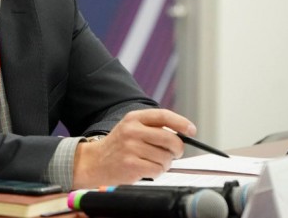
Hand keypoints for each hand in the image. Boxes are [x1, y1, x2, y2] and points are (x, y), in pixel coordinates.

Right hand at [72, 108, 195, 188]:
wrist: (96, 161)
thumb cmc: (119, 145)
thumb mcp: (131, 128)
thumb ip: (153, 127)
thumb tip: (182, 134)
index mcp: (134, 118)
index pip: (163, 116)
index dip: (181, 122)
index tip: (191, 130)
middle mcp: (132, 130)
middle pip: (170, 139)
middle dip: (177, 149)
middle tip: (173, 153)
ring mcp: (131, 148)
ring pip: (166, 157)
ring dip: (165, 163)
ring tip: (153, 161)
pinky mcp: (131, 164)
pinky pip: (158, 170)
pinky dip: (157, 172)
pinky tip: (147, 168)